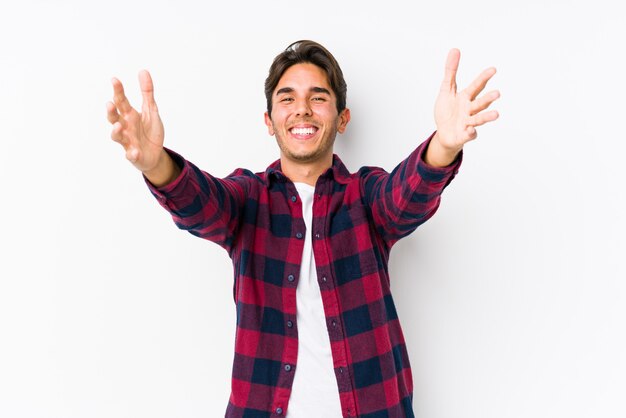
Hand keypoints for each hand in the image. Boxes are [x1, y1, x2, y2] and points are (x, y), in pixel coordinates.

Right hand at [107, 70, 164, 172]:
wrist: (155, 154)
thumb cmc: (149, 131)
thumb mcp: (151, 110)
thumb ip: (147, 92)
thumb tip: (143, 71)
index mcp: (129, 115)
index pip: (121, 101)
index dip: (118, 91)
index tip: (114, 79)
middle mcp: (125, 127)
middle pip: (114, 118)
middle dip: (111, 112)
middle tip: (110, 104)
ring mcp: (128, 141)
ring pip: (117, 137)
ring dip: (116, 132)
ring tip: (119, 126)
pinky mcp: (134, 155)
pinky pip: (131, 155)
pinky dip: (131, 154)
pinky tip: (134, 152)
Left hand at [429, 49, 499, 164]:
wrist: (443, 133)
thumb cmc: (447, 111)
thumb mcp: (446, 90)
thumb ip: (451, 71)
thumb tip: (455, 49)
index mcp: (466, 97)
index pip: (476, 86)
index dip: (483, 78)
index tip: (493, 69)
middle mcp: (470, 109)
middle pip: (480, 103)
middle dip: (488, 99)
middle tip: (497, 93)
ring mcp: (468, 123)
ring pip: (479, 119)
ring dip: (487, 117)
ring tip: (496, 114)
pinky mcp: (464, 135)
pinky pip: (469, 135)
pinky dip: (471, 133)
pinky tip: (471, 130)